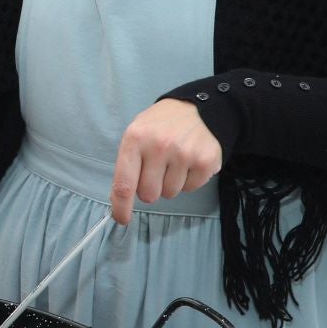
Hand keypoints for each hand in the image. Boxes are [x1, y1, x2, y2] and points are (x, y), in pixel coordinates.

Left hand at [109, 99, 222, 225]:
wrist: (198, 108)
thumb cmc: (160, 126)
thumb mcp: (136, 134)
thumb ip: (128, 164)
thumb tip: (120, 200)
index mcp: (135, 139)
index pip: (124, 184)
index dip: (121, 207)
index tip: (121, 219)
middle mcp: (159, 147)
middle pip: (148, 195)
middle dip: (150, 189)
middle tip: (156, 171)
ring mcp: (184, 154)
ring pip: (170, 193)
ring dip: (170, 183)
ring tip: (174, 161)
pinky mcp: (205, 161)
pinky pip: (191, 188)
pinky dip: (188, 180)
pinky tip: (189, 161)